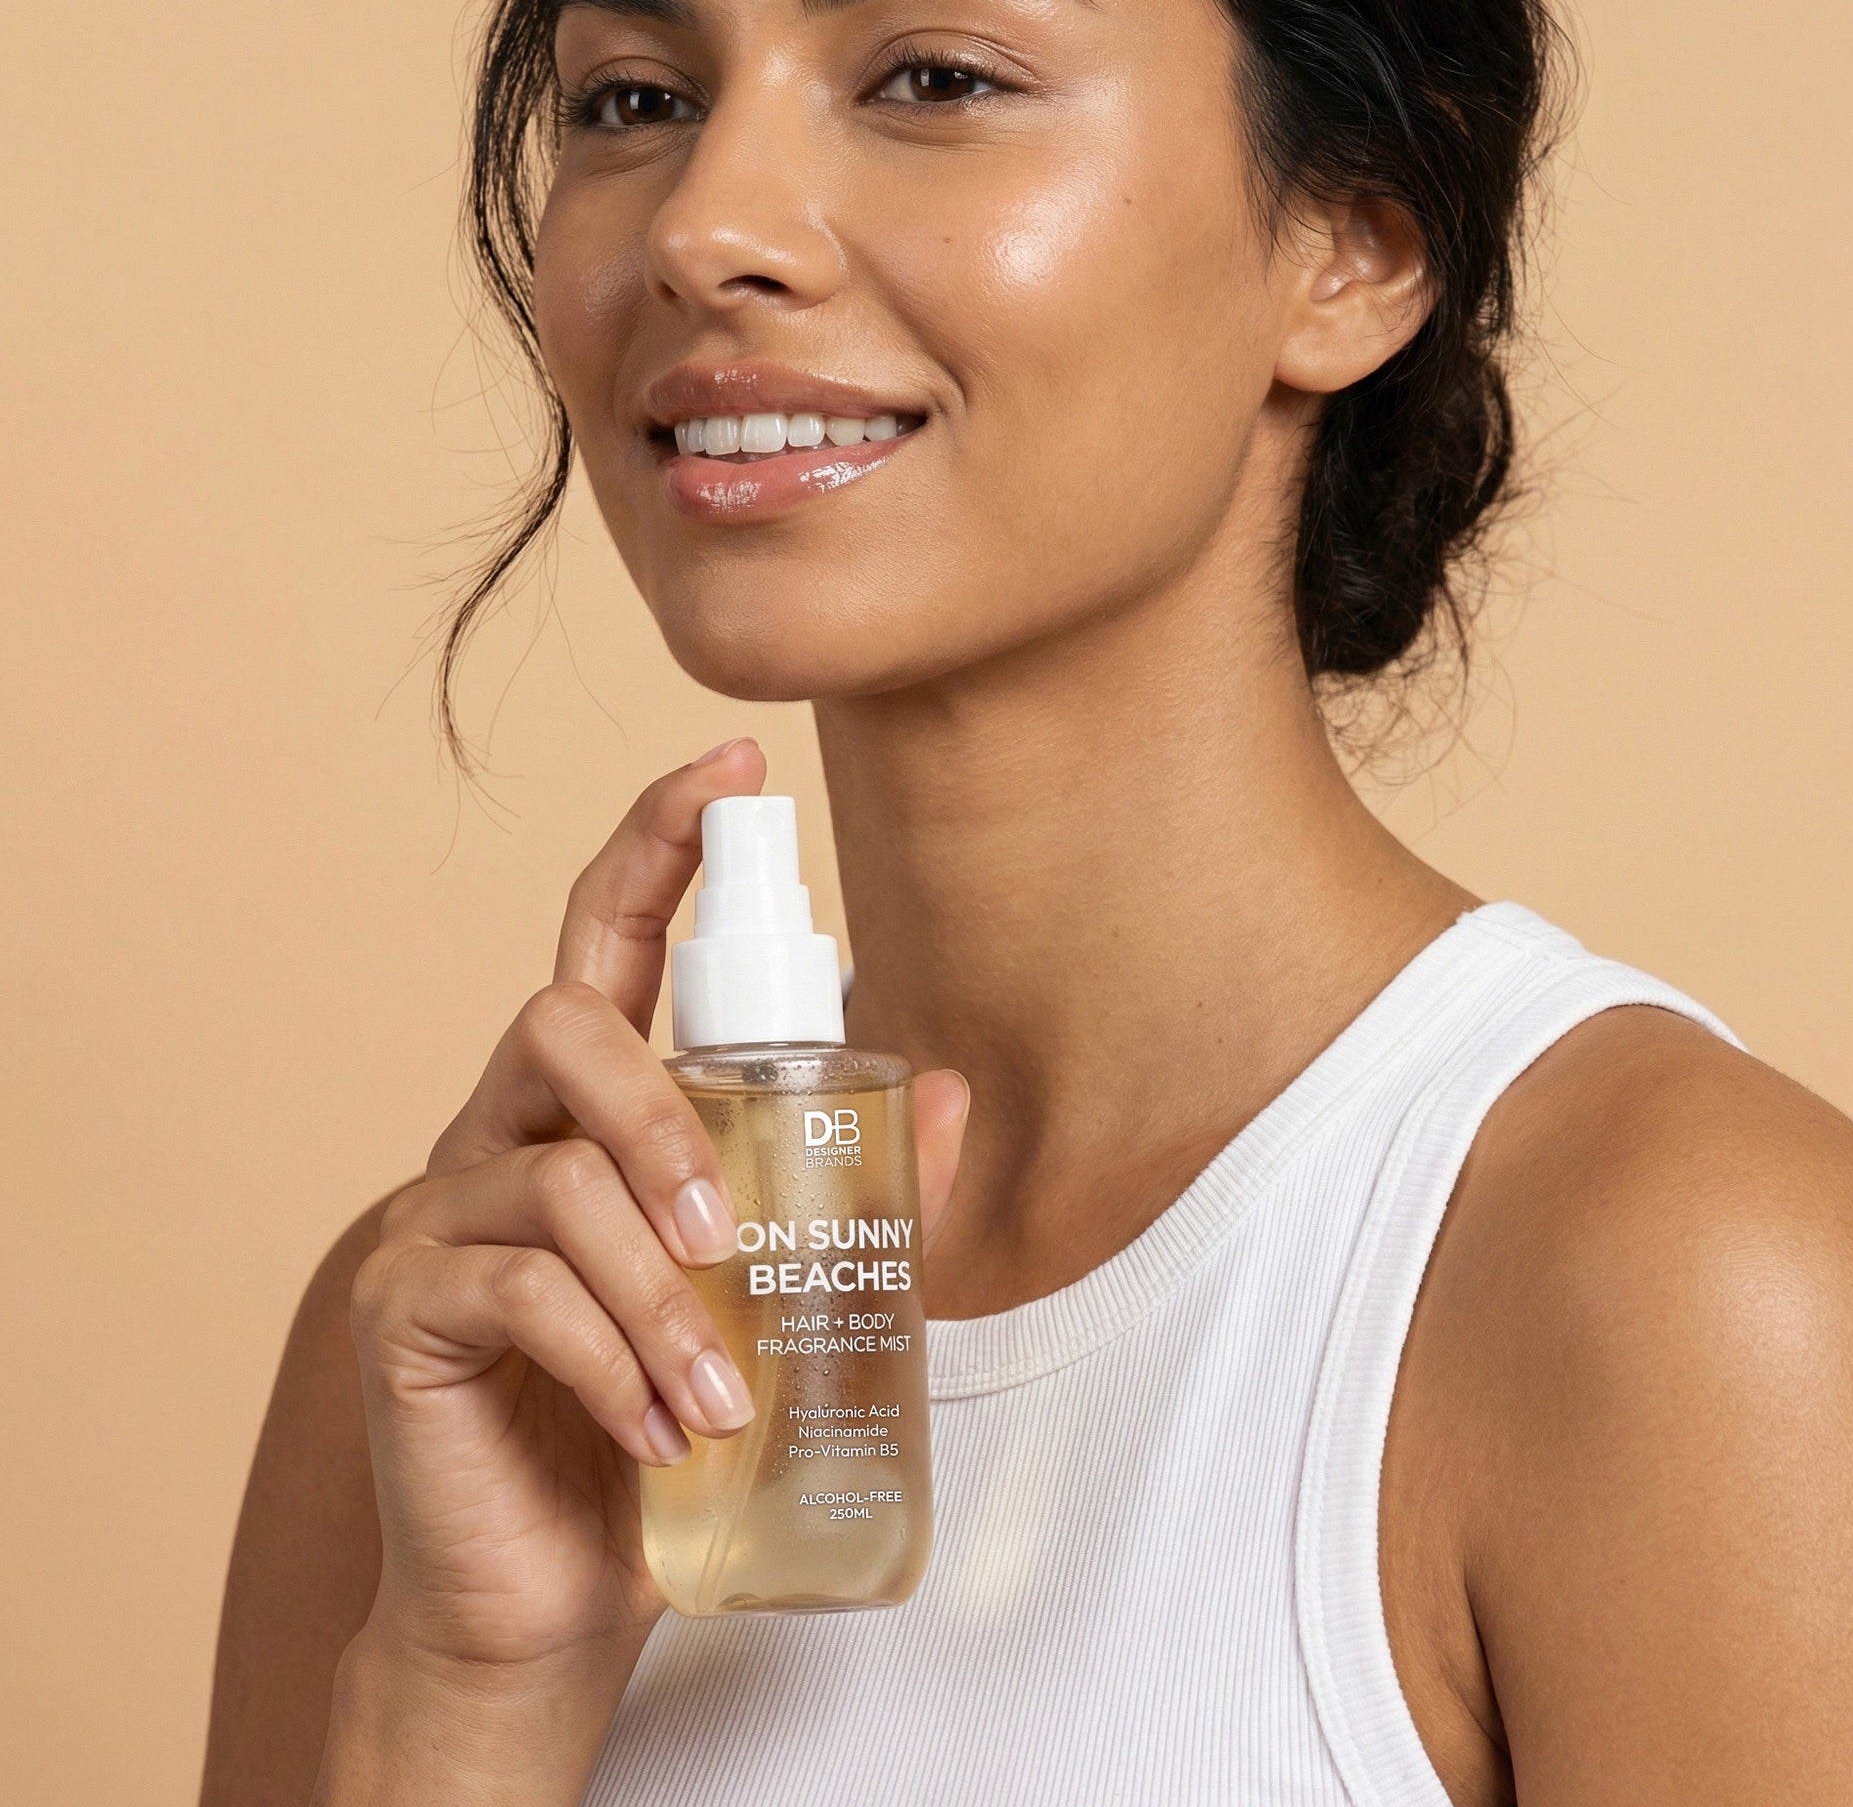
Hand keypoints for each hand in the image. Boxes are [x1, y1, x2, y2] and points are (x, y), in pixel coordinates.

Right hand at [340, 739, 966, 1686]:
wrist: (559, 1591)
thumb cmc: (671, 1423)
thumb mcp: (781, 1300)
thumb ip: (851, 1196)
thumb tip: (942, 1092)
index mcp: (597, 1104)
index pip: (614, 936)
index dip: (661, 841)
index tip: (734, 767)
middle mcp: (508, 1128)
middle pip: (561, 1026)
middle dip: (665, 1118)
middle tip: (737, 1236)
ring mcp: (443, 1208)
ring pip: (555, 1178)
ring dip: (663, 1294)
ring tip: (721, 1396)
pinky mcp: (403, 1301)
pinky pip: (513, 1289)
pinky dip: (609, 1361)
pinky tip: (658, 1433)